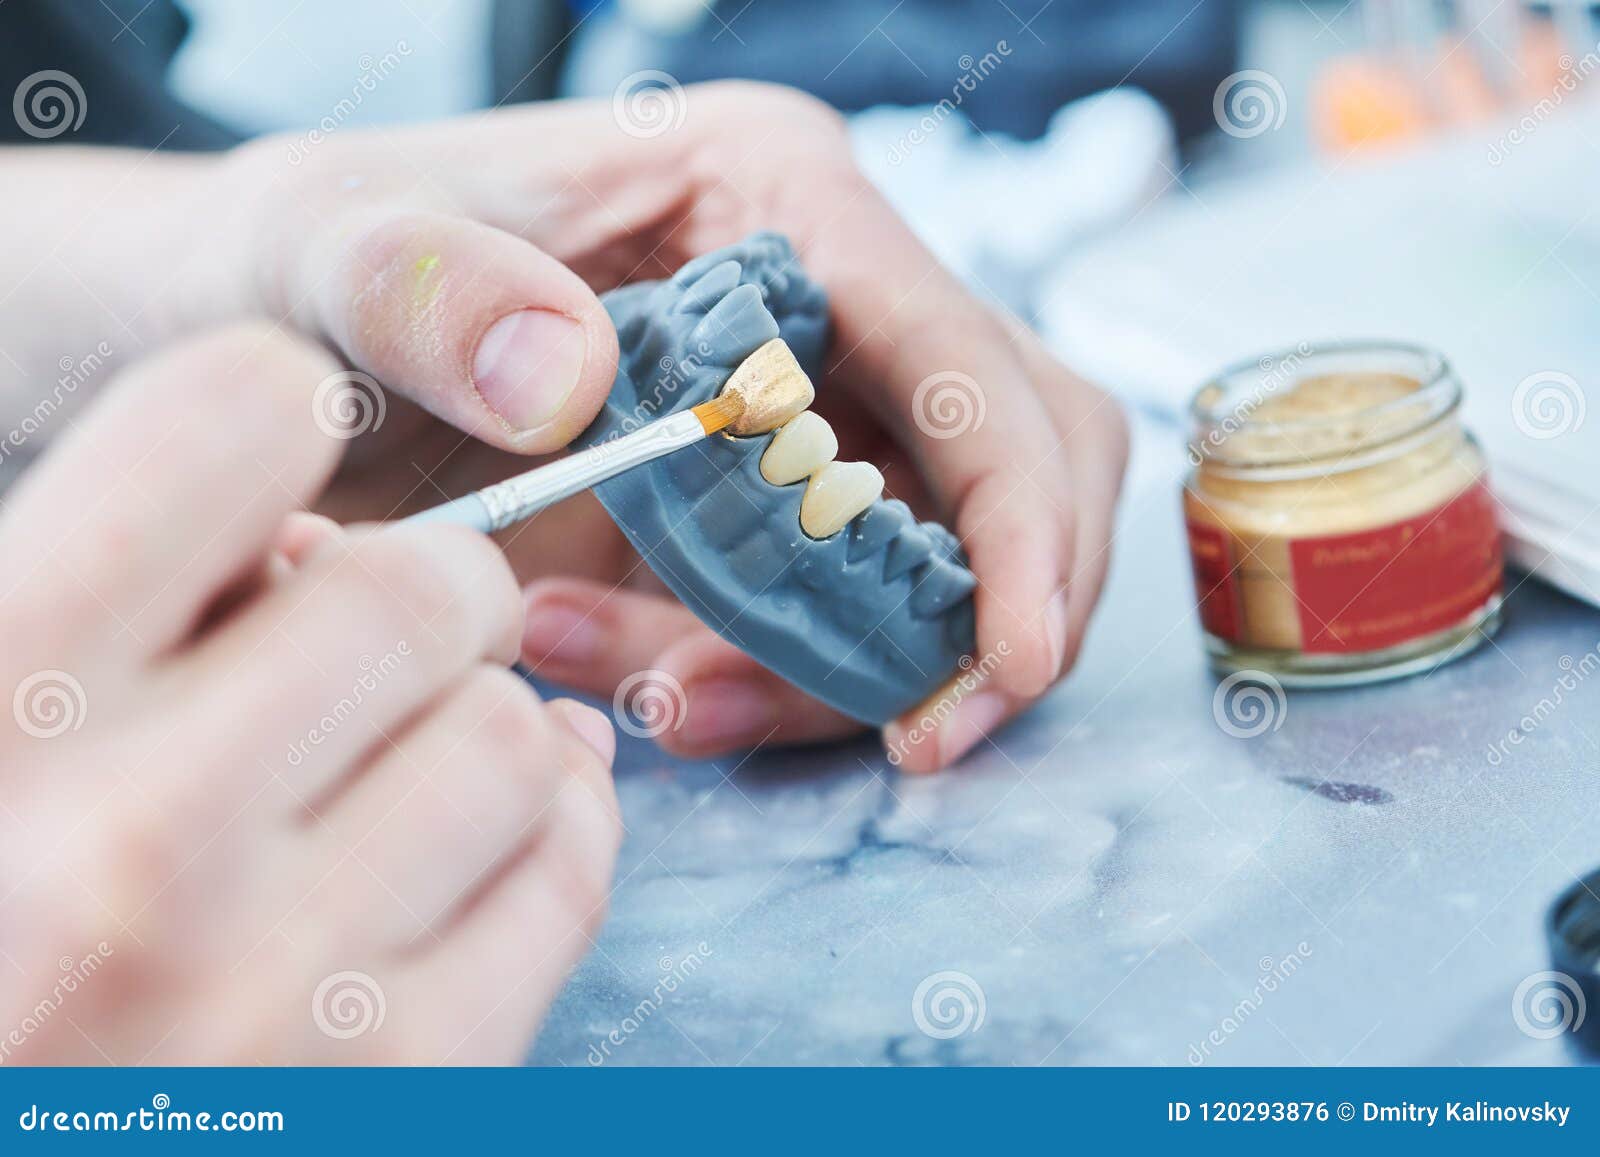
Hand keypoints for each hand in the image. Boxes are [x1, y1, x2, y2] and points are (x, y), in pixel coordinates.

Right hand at [0, 327, 619, 1062]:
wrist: (13, 1135)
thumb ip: (97, 595)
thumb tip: (314, 540)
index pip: (232, 419)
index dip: (280, 415)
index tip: (291, 468)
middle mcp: (132, 839)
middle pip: (421, 591)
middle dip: (429, 590)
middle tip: (386, 637)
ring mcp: (276, 981)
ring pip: (516, 735)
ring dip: (484, 722)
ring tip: (410, 758)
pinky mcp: (398, 1086)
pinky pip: (563, 877)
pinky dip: (554, 829)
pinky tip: (490, 835)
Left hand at [192, 82, 1129, 770]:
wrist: (249, 339)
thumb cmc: (303, 266)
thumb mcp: (330, 258)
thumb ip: (432, 292)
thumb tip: (573, 375)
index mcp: (771, 195)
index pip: (965, 353)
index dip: (1018, 513)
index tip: (1011, 660)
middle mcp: (824, 298)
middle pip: (1013, 467)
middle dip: (975, 613)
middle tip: (910, 741)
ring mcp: (805, 406)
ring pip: (932, 563)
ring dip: (834, 668)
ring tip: (652, 698)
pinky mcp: (763, 506)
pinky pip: (834, 617)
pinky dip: (767, 682)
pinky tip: (634, 683)